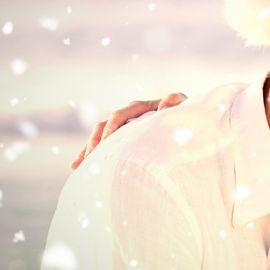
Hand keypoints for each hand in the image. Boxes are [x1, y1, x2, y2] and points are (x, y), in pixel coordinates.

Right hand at [70, 93, 187, 169]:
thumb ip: (175, 102)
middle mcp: (129, 116)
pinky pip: (105, 146)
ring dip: (89, 150)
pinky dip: (93, 155)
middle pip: (104, 126)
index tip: (107, 143)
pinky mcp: (125, 139)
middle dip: (95, 142)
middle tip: (89, 159)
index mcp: (141, 107)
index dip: (112, 127)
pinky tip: (80, 167)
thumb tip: (165, 102)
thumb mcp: (183, 104)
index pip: (120, 114)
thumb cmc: (187, 113)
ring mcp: (125, 128)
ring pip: (101, 137)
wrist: (191, 121)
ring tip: (78, 167)